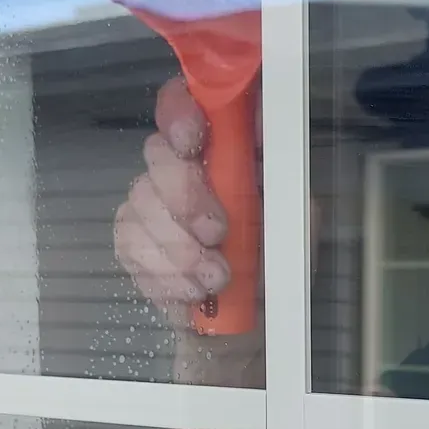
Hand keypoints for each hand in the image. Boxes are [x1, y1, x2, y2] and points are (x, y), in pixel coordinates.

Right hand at [114, 77, 259, 326]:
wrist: (250, 326)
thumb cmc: (275, 267)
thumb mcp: (298, 219)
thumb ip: (284, 175)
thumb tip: (269, 132)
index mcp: (222, 148)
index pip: (186, 102)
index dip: (180, 111)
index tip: (192, 139)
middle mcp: (181, 167)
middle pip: (157, 153)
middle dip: (185, 197)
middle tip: (218, 235)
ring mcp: (150, 204)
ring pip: (140, 203)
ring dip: (180, 248)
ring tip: (216, 280)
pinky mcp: (132, 242)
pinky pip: (130, 246)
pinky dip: (165, 274)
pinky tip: (192, 291)